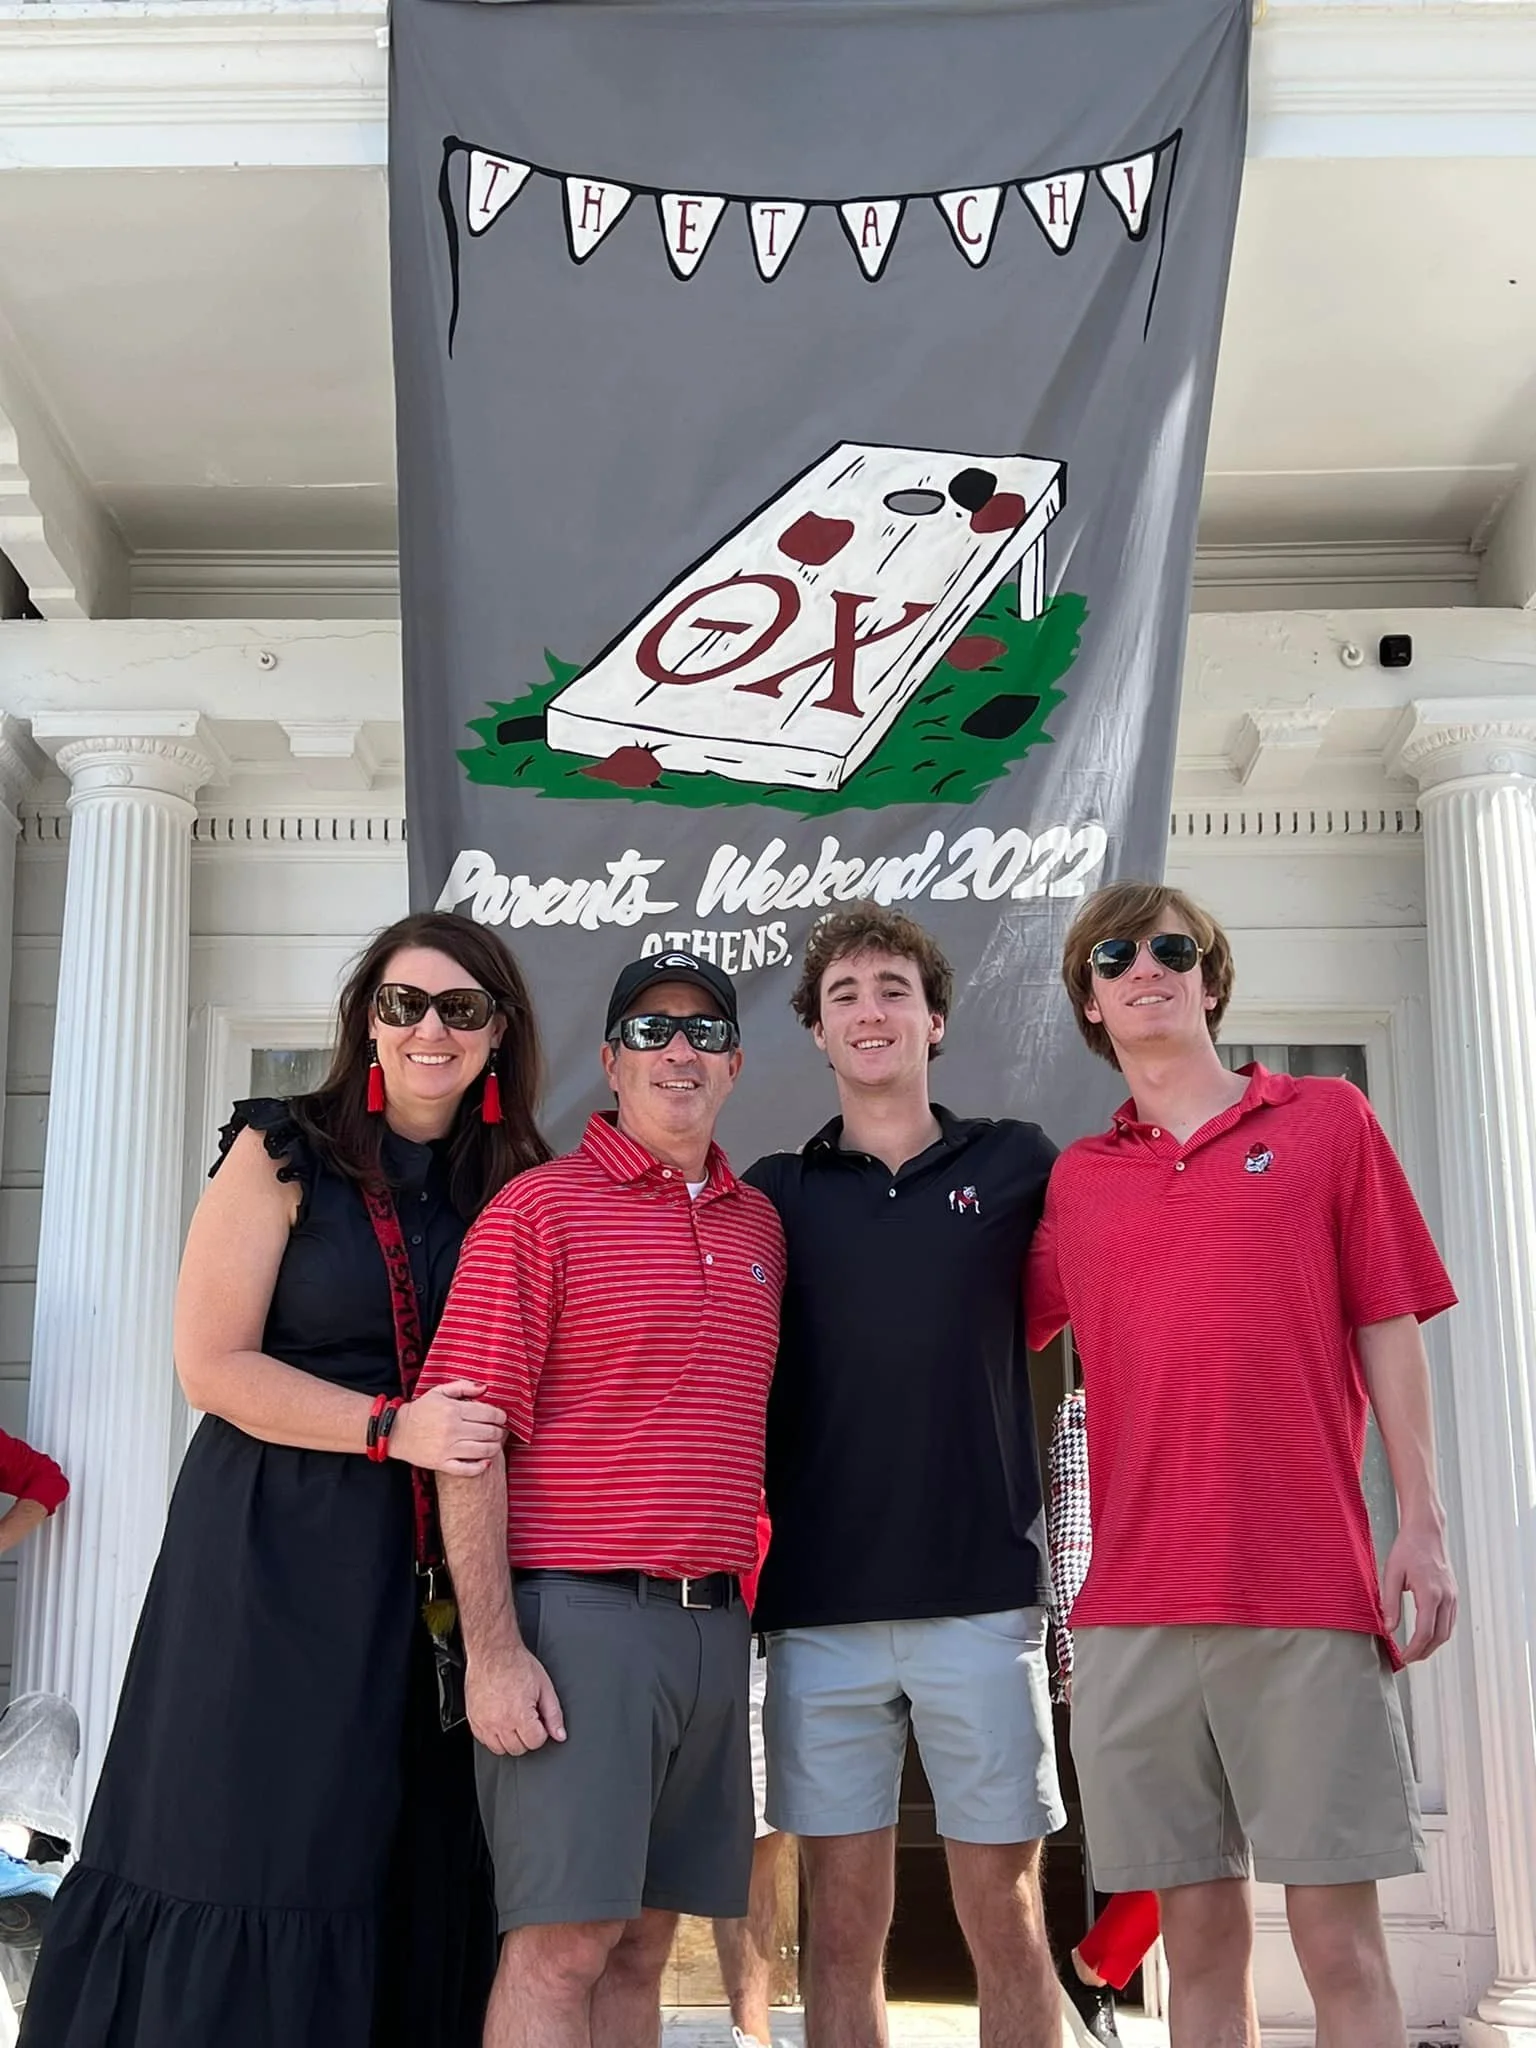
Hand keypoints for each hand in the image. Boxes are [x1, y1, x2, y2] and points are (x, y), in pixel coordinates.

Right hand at [389, 1381, 505, 1475]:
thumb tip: (485, 1388)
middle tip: (500, 1431)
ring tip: (496, 1444)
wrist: (397, 1431)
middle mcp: (452, 1430)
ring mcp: (447, 1449)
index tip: (502, 1418)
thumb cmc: (421, 1410)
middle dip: (499, 1432)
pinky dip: (480, 1466)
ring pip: (482, 1451)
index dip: (500, 1416)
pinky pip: (467, 1469)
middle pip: (488, 1433)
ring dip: (495, 1448)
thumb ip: (463, 1387)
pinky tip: (486, 1461)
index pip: (488, 1413)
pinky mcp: (442, 1464)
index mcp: (453, 1410)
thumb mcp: (440, 1391)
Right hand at [466, 1640, 565, 1754]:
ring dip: (510, 1739)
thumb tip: (559, 1734)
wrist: (492, 1651)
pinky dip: (493, 1736)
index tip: (538, 1720)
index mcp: (519, 1715)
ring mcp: (484, 1723)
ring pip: (500, 1749)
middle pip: (518, 1749)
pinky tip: (500, 1720)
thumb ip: (554, 1714)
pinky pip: (484, 1741)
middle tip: (527, 1717)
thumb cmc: (516, 1664)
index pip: (535, 1742)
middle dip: (526, 1736)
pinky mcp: (473, 1720)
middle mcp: (499, 1722)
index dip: (541, 1731)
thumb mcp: (544, 1686)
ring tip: (514, 1719)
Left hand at [1383, 1522, 1457, 1661]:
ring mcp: (1453, 1596)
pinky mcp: (1454, 1594)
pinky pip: (1450, 1621)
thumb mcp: (1391, 1573)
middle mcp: (1446, 1597)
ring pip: (1448, 1631)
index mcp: (1431, 1593)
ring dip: (1433, 1645)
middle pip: (1440, 1637)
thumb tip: (1388, 1628)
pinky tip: (1428, 1635)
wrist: (1426, 1531)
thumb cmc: (1408, 1548)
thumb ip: (1389, 1602)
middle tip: (1408, 1659)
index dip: (1414, 1649)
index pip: (1425, 1632)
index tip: (1403, 1657)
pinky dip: (1440, 1633)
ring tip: (1416, 1651)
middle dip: (1424, 1652)